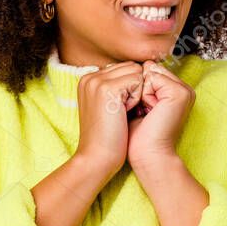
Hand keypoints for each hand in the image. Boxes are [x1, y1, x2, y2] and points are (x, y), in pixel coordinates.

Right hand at [73, 60, 144, 179]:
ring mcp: (97, 81)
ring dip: (136, 92)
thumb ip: (116, 89)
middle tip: (123, 112)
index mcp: (88, 80)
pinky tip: (124, 114)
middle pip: (131, 67)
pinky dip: (137, 98)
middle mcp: (90, 77)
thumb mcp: (108, 107)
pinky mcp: (107, 89)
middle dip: (135, 88)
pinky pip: (137, 81)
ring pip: (135, 72)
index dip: (131, 88)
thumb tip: (138, 73)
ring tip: (122, 113)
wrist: (97, 158)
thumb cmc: (107, 138)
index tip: (121, 110)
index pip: (124, 68)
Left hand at [127, 60, 194, 170]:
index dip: (135, 87)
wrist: (146, 154)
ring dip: (140, 92)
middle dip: (137, 88)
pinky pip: (152, 78)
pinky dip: (145, 95)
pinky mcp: (180, 93)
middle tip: (143, 112)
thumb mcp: (136, 103)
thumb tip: (136, 63)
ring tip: (147, 112)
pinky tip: (151, 111)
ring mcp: (183, 90)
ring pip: (149, 72)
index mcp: (174, 90)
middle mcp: (182, 88)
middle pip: (148, 68)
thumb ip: (139, 82)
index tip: (139, 110)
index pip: (147, 70)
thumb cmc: (137, 134)